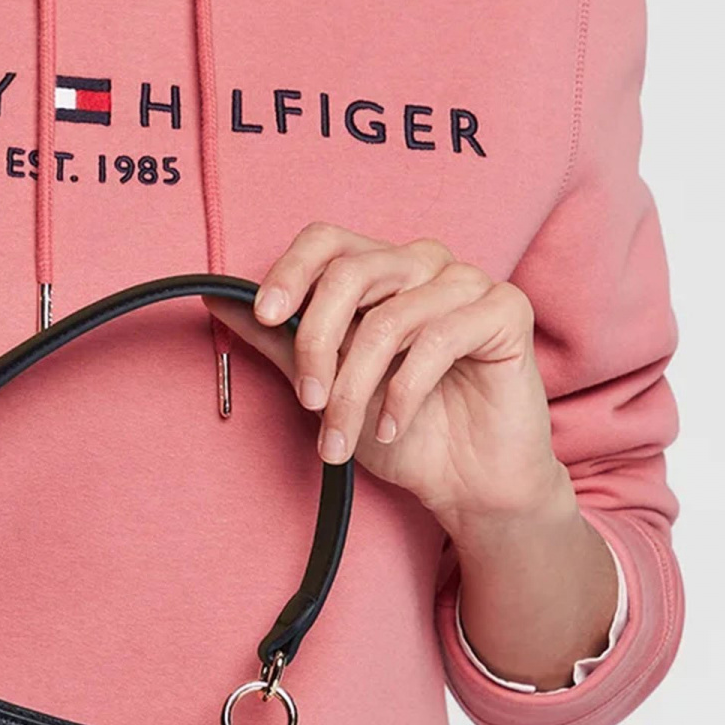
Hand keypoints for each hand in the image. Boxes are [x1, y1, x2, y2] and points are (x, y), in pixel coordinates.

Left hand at [205, 221, 567, 535]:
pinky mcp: (506, 310)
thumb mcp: (327, 387)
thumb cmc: (402, 430)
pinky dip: (404, 392)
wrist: (470, 484)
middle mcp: (424, 263)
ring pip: (389, 319)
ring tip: (342, 438)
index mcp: (381, 269)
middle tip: (309, 401)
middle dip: (316, 343)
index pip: (328, 240)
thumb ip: (281, 342)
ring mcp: (468, 282)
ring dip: (355, 389)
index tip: (263, 316)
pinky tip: (391, 427)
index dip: (290, 271)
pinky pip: (438, 338)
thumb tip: (218, 302)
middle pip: (351, 273)